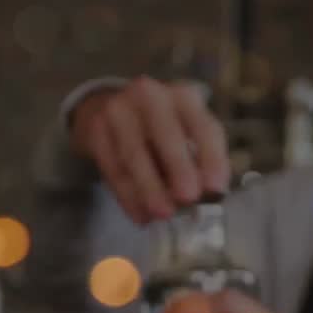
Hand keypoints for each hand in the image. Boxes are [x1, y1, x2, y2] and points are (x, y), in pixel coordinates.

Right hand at [71, 77, 230, 224]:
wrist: (109, 107)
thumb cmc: (161, 126)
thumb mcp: (188, 131)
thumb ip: (202, 157)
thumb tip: (209, 192)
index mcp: (183, 97)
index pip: (202, 126)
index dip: (211, 157)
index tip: (216, 187)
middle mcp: (150, 96)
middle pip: (165, 133)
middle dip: (179, 167)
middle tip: (187, 198)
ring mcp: (119, 111)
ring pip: (134, 154)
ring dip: (149, 188)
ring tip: (162, 214)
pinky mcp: (96, 131)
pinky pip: (113, 169)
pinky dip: (128, 196)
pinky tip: (141, 215)